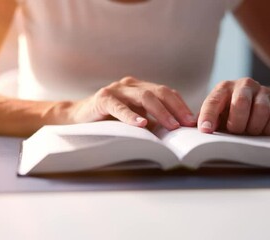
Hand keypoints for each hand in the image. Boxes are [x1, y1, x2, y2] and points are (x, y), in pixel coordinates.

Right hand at [72, 77, 195, 129]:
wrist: (76, 119)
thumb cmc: (108, 121)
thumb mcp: (133, 119)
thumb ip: (151, 120)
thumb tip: (176, 132)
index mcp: (140, 88)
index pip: (166, 92)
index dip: (181, 105)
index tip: (192, 121)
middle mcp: (130, 85)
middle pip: (159, 92)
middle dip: (176, 108)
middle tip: (187, 124)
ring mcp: (116, 90)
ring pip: (144, 97)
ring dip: (160, 112)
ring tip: (171, 126)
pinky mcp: (102, 98)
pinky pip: (119, 107)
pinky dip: (131, 116)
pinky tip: (141, 125)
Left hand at [198, 78, 269, 134]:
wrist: (256, 103)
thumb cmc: (230, 112)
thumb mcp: (216, 114)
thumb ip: (205, 120)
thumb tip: (196, 132)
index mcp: (223, 88)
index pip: (213, 101)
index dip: (208, 117)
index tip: (205, 130)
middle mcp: (243, 85)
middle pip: (241, 103)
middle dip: (237, 123)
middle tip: (235, 131)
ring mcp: (262, 90)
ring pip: (261, 109)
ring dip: (254, 126)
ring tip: (248, 132)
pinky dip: (269, 127)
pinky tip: (262, 131)